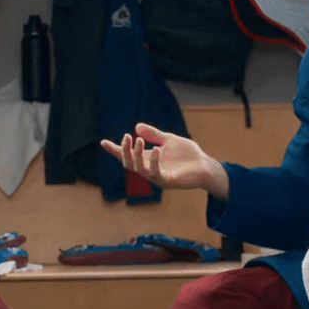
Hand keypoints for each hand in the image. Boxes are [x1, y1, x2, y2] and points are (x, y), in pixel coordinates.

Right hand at [99, 123, 229, 198]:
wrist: (205, 166)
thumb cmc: (188, 155)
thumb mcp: (169, 139)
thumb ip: (154, 134)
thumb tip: (136, 127)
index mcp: (149, 159)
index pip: (128, 156)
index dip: (115, 150)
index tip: (103, 142)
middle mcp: (150, 169)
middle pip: (129, 163)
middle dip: (124, 151)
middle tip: (126, 136)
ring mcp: (158, 176)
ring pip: (139, 169)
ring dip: (136, 155)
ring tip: (137, 139)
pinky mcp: (168, 181)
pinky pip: (156, 172)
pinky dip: (153, 161)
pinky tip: (155, 149)